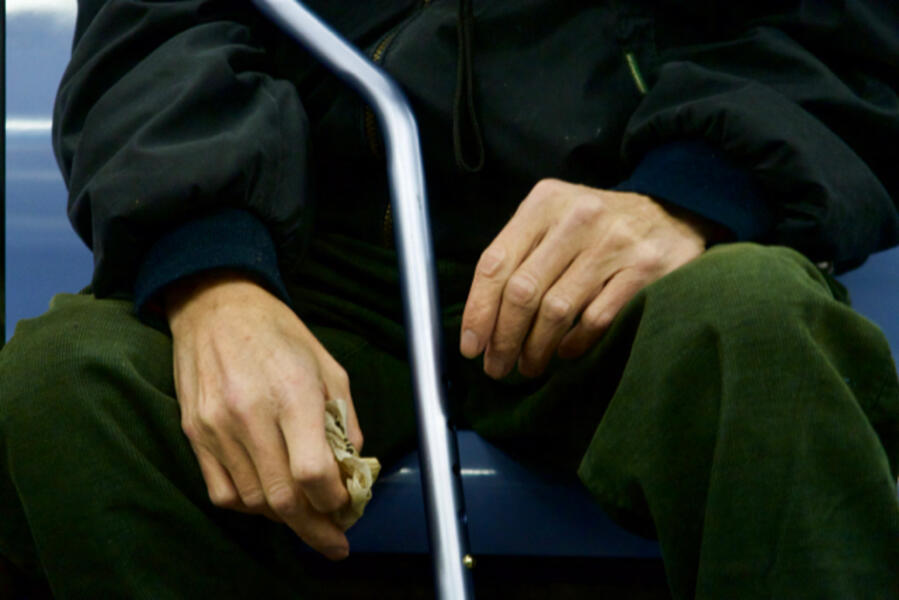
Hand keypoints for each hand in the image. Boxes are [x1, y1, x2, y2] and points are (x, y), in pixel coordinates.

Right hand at [166, 271, 362, 560]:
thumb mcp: (330, 368)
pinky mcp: (194, 433)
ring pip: (253, 501)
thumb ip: (345, 421)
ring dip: (284, 517)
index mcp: (293, 393)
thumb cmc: (280, 334)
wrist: (217, 306)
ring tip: (305, 514)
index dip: (334, 502)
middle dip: (314, 528)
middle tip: (333, 538)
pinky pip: (222, 491)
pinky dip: (249, 506)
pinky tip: (268, 497)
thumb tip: (353, 470)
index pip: (313, 472)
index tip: (347, 509)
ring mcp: (217, 426)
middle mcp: (251, 413)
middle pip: (282, 498)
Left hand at [460, 179, 716, 378]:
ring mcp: (614, 242)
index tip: (470, 346)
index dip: (478, 310)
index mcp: (545, 203)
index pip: (495, 262)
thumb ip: (519, 255)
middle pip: (523, 291)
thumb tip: (482, 320)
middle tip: (497, 366)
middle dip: (504, 338)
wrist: (673, 211)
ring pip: (557, 310)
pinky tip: (565, 352)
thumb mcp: (555, 220)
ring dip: (536, 348)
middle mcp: (578, 217)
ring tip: (528, 366)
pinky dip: (575, 344)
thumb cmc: (598, 227)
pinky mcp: (645, 269)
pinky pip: (596, 319)